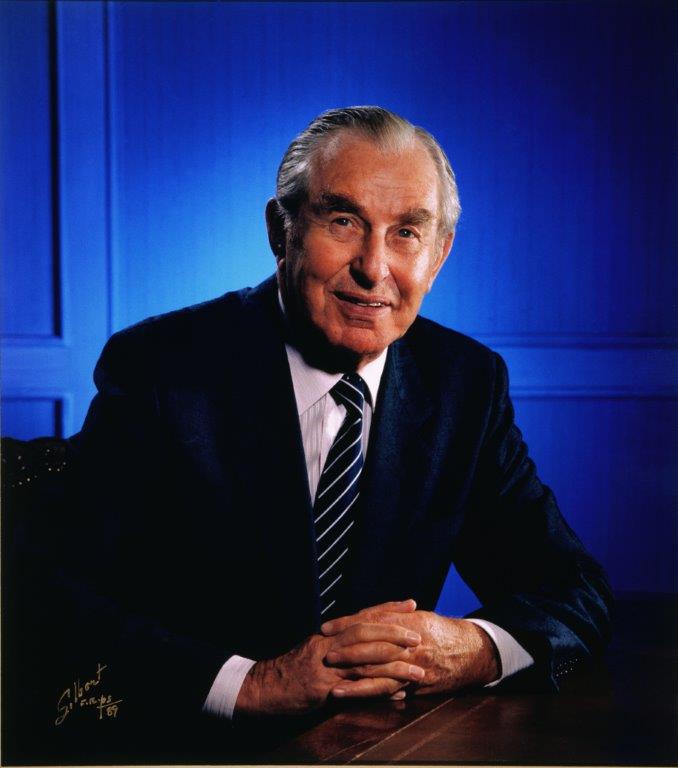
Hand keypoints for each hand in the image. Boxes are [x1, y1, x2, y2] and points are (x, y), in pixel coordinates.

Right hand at [234, 600, 425, 715]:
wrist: (263, 687)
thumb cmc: (290, 670)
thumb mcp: (314, 650)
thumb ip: (338, 644)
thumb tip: (366, 643)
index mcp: (329, 633)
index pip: (362, 616)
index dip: (387, 609)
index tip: (411, 604)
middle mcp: (328, 644)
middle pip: (365, 633)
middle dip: (394, 633)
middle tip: (418, 636)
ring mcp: (325, 666)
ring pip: (364, 661)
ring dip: (394, 666)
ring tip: (418, 670)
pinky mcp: (323, 689)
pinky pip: (356, 689)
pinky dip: (379, 691)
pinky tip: (398, 694)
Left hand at [321, 605, 499, 697]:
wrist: (470, 650)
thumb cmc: (439, 630)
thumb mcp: (416, 616)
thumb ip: (391, 615)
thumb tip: (363, 617)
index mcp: (405, 622)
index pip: (369, 622)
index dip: (346, 624)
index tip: (326, 628)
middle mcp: (409, 644)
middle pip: (372, 649)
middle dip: (346, 653)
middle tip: (325, 656)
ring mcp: (414, 666)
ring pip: (380, 676)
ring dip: (355, 684)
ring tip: (332, 689)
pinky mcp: (417, 684)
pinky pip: (392, 691)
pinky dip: (373, 696)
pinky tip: (358, 701)